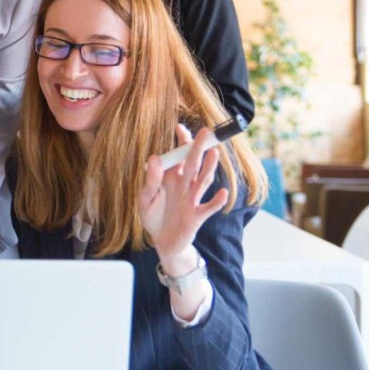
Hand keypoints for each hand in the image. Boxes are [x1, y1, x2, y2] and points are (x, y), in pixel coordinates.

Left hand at [137, 125, 229, 269]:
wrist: (162, 242)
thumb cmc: (154, 217)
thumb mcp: (145, 199)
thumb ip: (150, 180)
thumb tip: (154, 158)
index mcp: (171, 177)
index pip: (179, 156)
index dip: (181, 142)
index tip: (180, 127)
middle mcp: (184, 185)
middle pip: (194, 163)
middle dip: (199, 148)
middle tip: (206, 131)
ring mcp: (192, 199)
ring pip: (203, 181)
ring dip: (210, 168)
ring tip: (215, 153)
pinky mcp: (197, 216)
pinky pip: (208, 207)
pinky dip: (216, 201)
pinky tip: (223, 192)